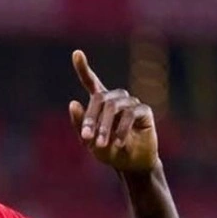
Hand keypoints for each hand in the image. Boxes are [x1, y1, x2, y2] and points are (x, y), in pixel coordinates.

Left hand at [69, 50, 158, 171]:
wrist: (130, 164)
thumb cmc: (108, 151)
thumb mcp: (89, 141)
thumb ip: (80, 124)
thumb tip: (72, 102)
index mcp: (100, 103)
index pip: (90, 81)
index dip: (83, 67)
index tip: (76, 53)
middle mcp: (115, 99)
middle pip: (99, 98)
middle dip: (91, 118)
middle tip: (86, 138)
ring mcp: (131, 103)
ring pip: (114, 107)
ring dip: (105, 127)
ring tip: (102, 144)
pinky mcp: (144, 111)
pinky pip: (131, 115)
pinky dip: (122, 130)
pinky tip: (119, 143)